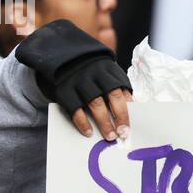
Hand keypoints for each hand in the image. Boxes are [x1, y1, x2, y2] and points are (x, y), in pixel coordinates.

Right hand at [15, 20, 133, 140]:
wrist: (60, 56)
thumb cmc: (90, 72)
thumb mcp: (105, 72)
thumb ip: (116, 87)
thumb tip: (131, 109)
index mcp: (109, 70)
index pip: (123, 89)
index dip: (129, 108)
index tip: (132, 122)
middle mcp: (96, 74)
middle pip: (112, 95)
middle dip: (120, 115)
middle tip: (124, 132)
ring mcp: (80, 81)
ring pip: (95, 103)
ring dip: (104, 122)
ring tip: (110, 135)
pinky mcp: (65, 90)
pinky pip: (75, 108)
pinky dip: (83, 122)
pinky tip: (89, 132)